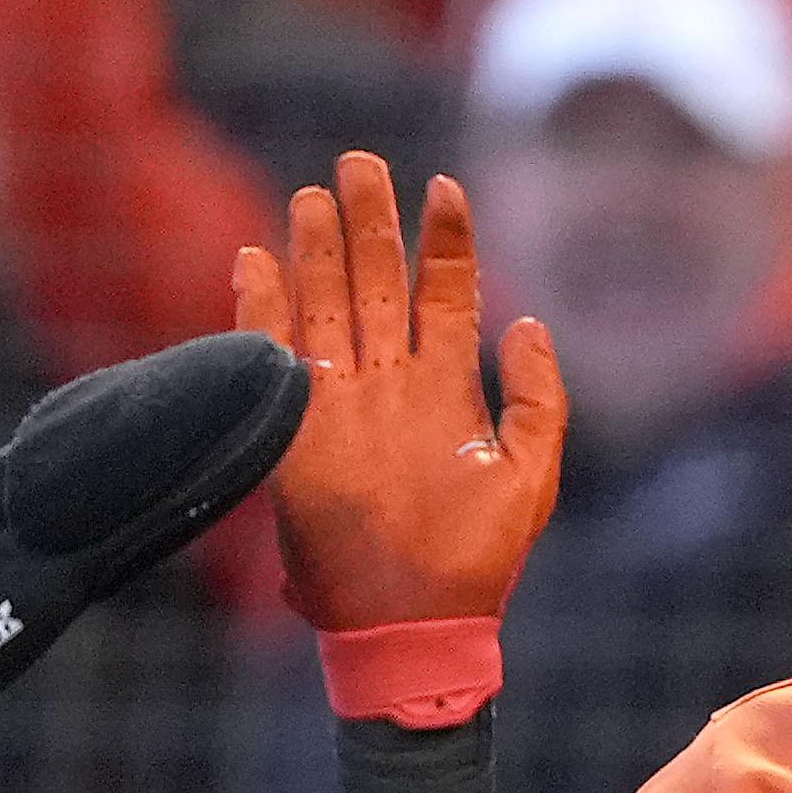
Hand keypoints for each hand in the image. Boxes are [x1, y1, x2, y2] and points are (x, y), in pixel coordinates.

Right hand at [230, 158, 563, 636]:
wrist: (414, 629)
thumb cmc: (477, 563)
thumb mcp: (530, 478)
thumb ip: (538, 401)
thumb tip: (527, 322)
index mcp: (444, 391)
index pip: (445, 294)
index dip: (444, 241)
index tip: (445, 186)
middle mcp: (389, 386)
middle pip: (377, 284)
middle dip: (370, 222)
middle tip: (361, 162)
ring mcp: (339, 405)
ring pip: (326, 308)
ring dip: (317, 250)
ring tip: (314, 193)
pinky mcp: (295, 435)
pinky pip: (271, 359)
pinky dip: (258, 310)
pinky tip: (253, 259)